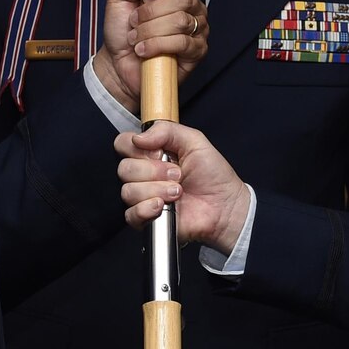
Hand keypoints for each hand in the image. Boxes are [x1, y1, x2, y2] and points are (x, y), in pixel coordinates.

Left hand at [93, 0, 208, 111]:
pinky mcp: (196, 52)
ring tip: (137, 38)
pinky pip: (182, 43)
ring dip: (150, 30)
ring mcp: (198, 30)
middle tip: (135, 22)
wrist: (116, 62)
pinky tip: (144, 50)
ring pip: (181, 21)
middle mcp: (192, 9)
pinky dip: (157, 45)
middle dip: (151, 12)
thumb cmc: (121, 30)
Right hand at [115, 122, 250, 253]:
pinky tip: (164, 206)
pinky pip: (131, 214)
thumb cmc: (213, 174)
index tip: (159, 152)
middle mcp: (143, 174)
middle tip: (178, 174)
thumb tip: (138, 138)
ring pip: (128, 191)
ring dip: (157, 190)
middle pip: (124, 168)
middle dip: (153, 171)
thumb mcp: (194, 140)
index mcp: (151, 153)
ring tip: (178, 192)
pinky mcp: (146, 219)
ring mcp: (143, 197)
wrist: (225, 205)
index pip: (123, 144)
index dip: (136, 147)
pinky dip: (147, 209)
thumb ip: (165, 130)